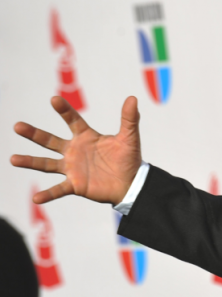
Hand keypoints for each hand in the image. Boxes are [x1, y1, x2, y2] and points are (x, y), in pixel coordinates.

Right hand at [10, 96, 141, 204]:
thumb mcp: (130, 138)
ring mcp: (72, 168)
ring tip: (13, 159)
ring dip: (30, 161)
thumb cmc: (129, 159)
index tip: (54, 99)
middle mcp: (74, 151)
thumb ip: (129, 119)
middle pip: (50, 140)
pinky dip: (48, 194)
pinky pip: (59, 189)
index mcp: (86, 137)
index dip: (64, 110)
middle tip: (17, 126)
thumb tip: (132, 98)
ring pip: (47, 164)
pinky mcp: (76, 185)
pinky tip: (36, 198)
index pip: (73, 120)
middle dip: (34, 134)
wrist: (131, 183)